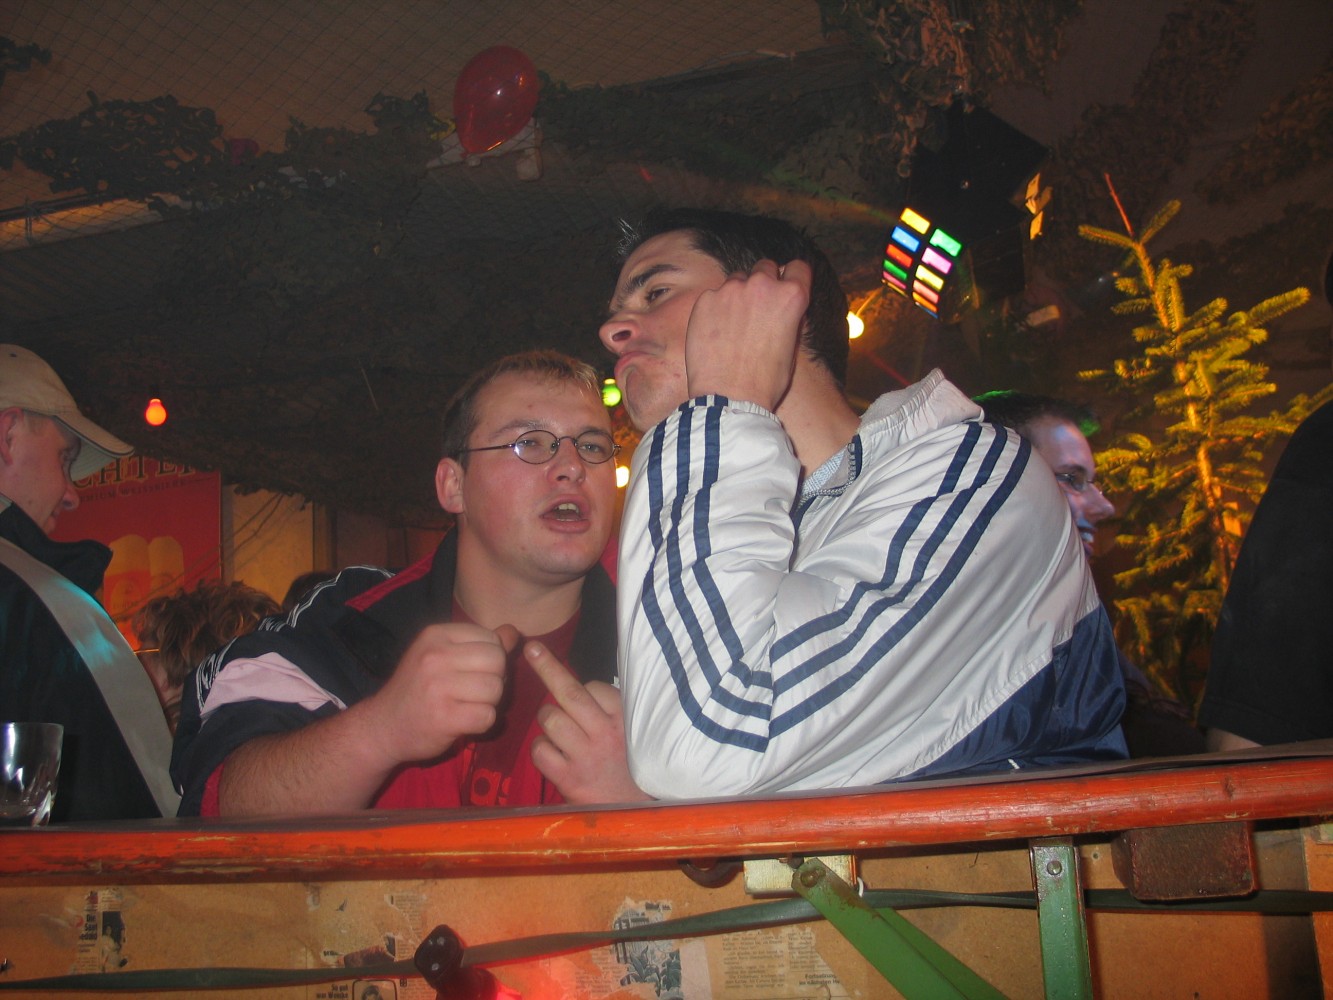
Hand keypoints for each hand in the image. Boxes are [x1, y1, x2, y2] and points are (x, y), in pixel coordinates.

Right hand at [364, 622, 517, 767]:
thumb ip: (479, 644)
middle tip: (473, 692)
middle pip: (497, 661)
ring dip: (489, 703)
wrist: (382, 726)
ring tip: (466, 706)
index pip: (491, 638)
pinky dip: (482, 723)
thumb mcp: (443, 656)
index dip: (491, 658)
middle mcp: (435, 655)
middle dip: (494, 679)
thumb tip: (513, 632)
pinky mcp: (443, 717)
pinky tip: (463, 722)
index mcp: (436, 634)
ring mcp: (438, 686)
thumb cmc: (417, 688)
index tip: (471, 672)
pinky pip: (488, 716)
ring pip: (496, 689)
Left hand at [525, 640, 650, 803]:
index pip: (592, 687)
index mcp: (623, 718)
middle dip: (546, 666)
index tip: (582, 695)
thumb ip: (608, 709)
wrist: (631, 811)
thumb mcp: (631, 731)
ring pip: (549, 719)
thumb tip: (577, 682)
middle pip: (569, 692)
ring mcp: (585, 756)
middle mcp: (605, 733)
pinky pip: (539, 749)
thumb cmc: (628, 765)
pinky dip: (541, 749)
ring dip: (547, 721)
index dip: (580, 688)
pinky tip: (554, 755)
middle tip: (531, 648)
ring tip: (560, 733)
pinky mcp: (568, 778)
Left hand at [685, 258, 810, 411]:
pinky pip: (714, 295)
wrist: (729, 399)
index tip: (786, 286)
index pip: (798, 267)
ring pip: (738, 279)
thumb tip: (785, 306)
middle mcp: (762, 285)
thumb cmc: (765, 382)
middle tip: (758, 308)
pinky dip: (716, 308)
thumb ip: (789, 318)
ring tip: (734, 325)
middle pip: (766, 267)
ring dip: (739, 294)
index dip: (793, 277)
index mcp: (791, 296)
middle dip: (764, 283)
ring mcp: (731, 290)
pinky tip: (716, 333)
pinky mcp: (705, 300)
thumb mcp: (791, 348)